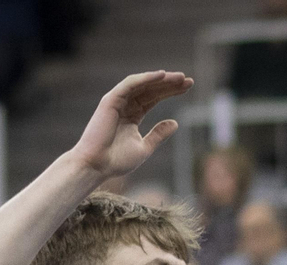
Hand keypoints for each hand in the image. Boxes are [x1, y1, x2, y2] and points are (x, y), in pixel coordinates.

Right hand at [71, 71, 192, 180]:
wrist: (96, 166)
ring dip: (161, 79)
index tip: (188, 88)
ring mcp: (117, 101)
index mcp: (133, 115)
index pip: (154, 98)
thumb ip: (158, 134)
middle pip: (151, 89)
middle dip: (170, 84)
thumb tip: (176, 123)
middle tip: (189, 80)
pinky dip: (146, 78)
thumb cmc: (117, 160)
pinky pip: (130, 84)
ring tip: (180, 77)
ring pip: (143, 84)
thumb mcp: (145, 147)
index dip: (170, 91)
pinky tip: (161, 75)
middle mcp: (125, 105)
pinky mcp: (111, 100)